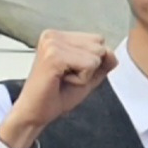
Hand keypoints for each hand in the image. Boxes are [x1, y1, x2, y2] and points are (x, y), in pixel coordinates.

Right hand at [0, 30, 114, 147]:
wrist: (35, 113)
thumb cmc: (57, 95)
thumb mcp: (88, 76)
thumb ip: (103, 63)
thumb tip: (112, 52)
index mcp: (59, 35)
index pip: (98, 40)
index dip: (91, 62)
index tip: (69, 72)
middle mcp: (53, 35)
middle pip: (99, 46)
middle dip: (89, 68)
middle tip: (66, 77)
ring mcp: (52, 44)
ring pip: (96, 56)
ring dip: (85, 74)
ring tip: (63, 79)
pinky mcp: (54, 56)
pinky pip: (89, 65)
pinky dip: (81, 79)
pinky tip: (62, 81)